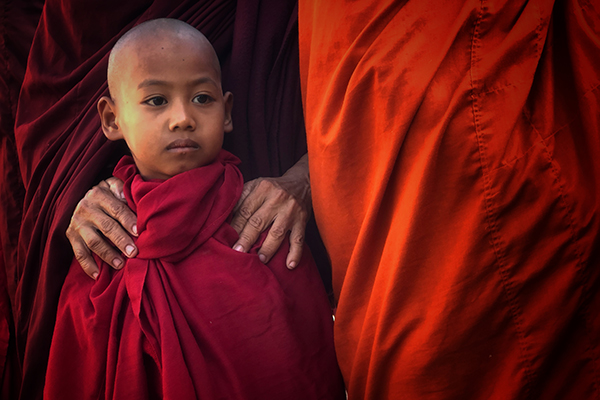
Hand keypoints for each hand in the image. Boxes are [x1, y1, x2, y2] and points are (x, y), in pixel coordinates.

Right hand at [66, 177, 137, 278]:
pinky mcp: (71, 237)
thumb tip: (128, 196)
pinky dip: (87, 266)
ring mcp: (77, 224)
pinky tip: (97, 276)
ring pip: (94, 242)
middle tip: (134, 252)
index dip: (128, 221)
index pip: (117, 209)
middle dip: (121, 240)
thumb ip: (121, 188)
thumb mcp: (112, 185)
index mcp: (99, 195)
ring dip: (108, 255)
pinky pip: (79, 253)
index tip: (139, 232)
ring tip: (121, 264)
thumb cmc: (106, 194)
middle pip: (107, 227)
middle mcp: (86, 209)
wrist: (80, 198)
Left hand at [230, 154, 310, 268]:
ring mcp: (291, 210)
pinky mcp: (302, 220)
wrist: (302, 182)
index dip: (235, 226)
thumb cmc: (274, 187)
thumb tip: (225, 219)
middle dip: (247, 239)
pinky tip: (290, 265)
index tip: (227, 240)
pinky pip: (299, 239)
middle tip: (238, 252)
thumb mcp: (257, 185)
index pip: (245, 210)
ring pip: (277, 232)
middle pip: (258, 222)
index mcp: (262, 188)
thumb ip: (242, 198)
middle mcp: (277, 198)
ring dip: (268, 248)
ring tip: (260, 260)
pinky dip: (295, 253)